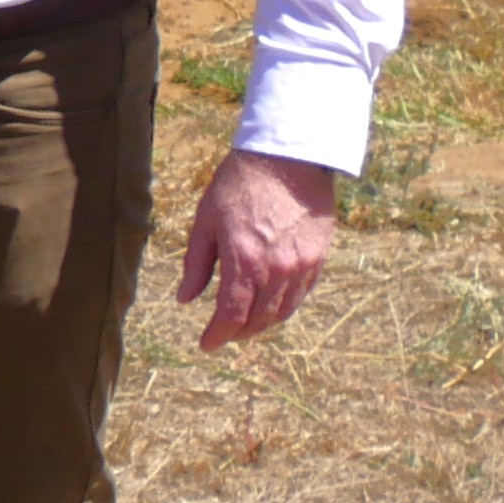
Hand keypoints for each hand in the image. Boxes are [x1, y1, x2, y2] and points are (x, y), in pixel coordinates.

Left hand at [175, 149, 339, 348]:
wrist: (287, 158)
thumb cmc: (238, 185)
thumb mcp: (206, 221)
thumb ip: (196, 264)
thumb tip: (185, 299)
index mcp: (244, 262)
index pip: (231, 316)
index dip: (218, 335)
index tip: (206, 344)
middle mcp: (276, 271)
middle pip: (258, 320)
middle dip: (238, 333)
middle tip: (224, 333)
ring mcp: (301, 266)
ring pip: (283, 312)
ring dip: (262, 324)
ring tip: (245, 323)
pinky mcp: (318, 258)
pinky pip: (301, 295)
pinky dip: (284, 306)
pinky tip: (271, 303)